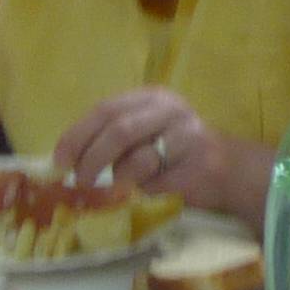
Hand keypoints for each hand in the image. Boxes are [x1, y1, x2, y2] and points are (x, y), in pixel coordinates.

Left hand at [53, 86, 232, 206]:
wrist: (229, 170)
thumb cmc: (176, 154)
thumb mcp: (143, 134)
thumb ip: (111, 138)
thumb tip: (65, 160)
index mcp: (150, 98)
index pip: (104, 110)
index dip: (77, 135)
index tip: (59, 160)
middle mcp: (168, 109)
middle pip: (118, 130)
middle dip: (91, 159)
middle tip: (79, 181)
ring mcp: (186, 134)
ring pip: (137, 157)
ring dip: (120, 177)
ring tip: (117, 187)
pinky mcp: (198, 163)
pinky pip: (158, 181)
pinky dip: (144, 190)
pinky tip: (147, 191)